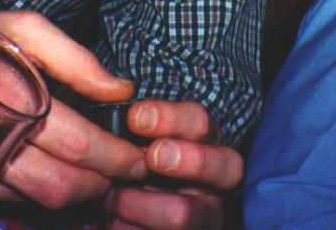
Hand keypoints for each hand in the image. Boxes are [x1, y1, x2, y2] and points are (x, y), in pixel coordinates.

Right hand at [0, 0, 146, 207]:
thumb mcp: (23, 27)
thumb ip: (77, 59)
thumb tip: (123, 89)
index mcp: (15, 103)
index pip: (83, 146)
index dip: (120, 155)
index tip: (143, 151)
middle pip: (67, 186)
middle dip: (107, 182)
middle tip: (132, 167)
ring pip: (42, 201)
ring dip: (81, 193)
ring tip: (105, 172)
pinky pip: (15, 201)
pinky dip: (45, 193)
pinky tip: (63, 171)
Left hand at [104, 99, 242, 229]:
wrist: (144, 203)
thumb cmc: (139, 160)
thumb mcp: (143, 138)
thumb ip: (138, 127)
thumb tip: (118, 117)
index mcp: (205, 140)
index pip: (199, 121)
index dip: (170, 118)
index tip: (134, 118)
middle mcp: (216, 178)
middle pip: (223, 165)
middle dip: (184, 159)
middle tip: (150, 157)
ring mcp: (206, 215)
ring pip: (183, 213)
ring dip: (141, 205)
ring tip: (112, 199)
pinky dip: (130, 229)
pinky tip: (114, 221)